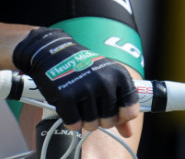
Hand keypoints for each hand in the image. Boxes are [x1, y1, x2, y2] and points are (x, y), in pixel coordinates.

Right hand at [13, 28, 138, 133]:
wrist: (54, 52)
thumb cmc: (84, 67)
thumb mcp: (107, 78)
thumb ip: (120, 105)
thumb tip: (127, 133)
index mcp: (119, 75)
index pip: (130, 111)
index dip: (121, 116)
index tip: (114, 112)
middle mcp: (104, 81)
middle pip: (110, 120)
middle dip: (101, 120)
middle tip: (92, 107)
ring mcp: (85, 88)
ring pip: (92, 124)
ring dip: (85, 121)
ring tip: (80, 106)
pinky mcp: (66, 96)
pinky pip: (74, 123)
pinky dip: (71, 121)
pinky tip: (69, 109)